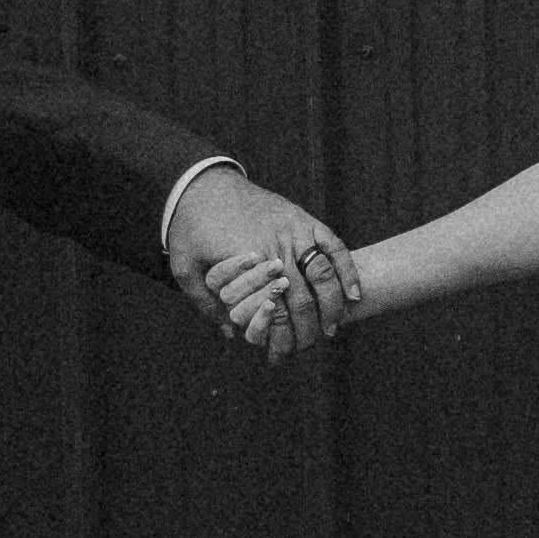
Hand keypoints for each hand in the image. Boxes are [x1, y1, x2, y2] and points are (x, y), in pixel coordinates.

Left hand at [166, 170, 358, 362]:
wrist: (201, 182)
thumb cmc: (190, 227)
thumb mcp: (184, 267)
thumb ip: (204, 302)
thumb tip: (229, 332)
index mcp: (248, 263)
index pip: (274, 311)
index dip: (281, 338)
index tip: (281, 355)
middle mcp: (275, 247)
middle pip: (303, 298)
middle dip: (310, 329)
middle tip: (310, 347)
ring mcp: (294, 230)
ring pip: (324, 274)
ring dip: (333, 306)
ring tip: (332, 328)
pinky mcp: (303, 218)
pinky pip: (334, 246)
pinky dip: (347, 271)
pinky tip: (354, 294)